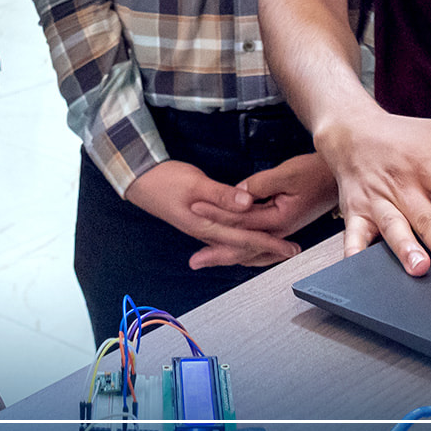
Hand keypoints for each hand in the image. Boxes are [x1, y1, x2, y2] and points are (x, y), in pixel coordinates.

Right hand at [124, 161, 301, 269]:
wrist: (138, 180)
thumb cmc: (164, 180)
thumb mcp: (195, 184)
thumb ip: (222, 195)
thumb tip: (247, 203)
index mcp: (207, 225)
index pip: (246, 238)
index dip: (270, 243)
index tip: (289, 248)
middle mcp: (206, 231)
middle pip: (243, 246)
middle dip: (268, 249)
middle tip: (291, 250)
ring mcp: (202, 227)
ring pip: (235, 241)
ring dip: (256, 245)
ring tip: (276, 246)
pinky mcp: (199, 220)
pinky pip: (226, 234)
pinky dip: (242, 237)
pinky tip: (247, 236)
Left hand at [184, 152, 336, 268]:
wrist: (337, 178)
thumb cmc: (316, 173)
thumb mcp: (288, 173)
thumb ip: (260, 185)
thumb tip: (238, 193)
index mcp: (279, 219)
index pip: (240, 220)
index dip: (215, 213)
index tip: (195, 208)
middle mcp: (280, 231)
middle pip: (243, 247)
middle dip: (217, 253)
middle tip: (195, 261)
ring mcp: (282, 232)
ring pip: (250, 251)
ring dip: (227, 255)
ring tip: (207, 260)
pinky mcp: (283, 227)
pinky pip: (259, 247)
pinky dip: (244, 253)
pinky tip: (234, 255)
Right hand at [316, 111, 430, 283]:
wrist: (351, 132)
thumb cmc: (404, 138)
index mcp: (427, 164)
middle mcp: (402, 184)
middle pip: (427, 218)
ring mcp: (377, 200)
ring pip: (393, 227)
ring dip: (405, 249)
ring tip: (419, 268)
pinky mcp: (355, 213)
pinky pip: (353, 235)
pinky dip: (354, 251)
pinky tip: (358, 264)